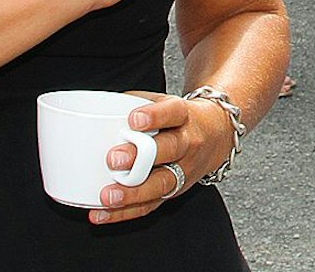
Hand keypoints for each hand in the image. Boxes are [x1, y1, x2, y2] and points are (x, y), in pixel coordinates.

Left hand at [92, 91, 234, 223]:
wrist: (216, 135)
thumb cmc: (180, 118)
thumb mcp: (165, 102)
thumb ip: (135, 103)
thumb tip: (97, 109)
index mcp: (184, 116)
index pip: (174, 113)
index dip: (155, 116)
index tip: (134, 119)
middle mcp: (188, 143)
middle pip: (169, 150)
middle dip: (140, 157)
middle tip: (114, 159)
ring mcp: (184, 170)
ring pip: (161, 183)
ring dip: (133, 192)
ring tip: (108, 195)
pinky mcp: (175, 192)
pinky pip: (150, 205)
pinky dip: (124, 212)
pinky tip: (101, 213)